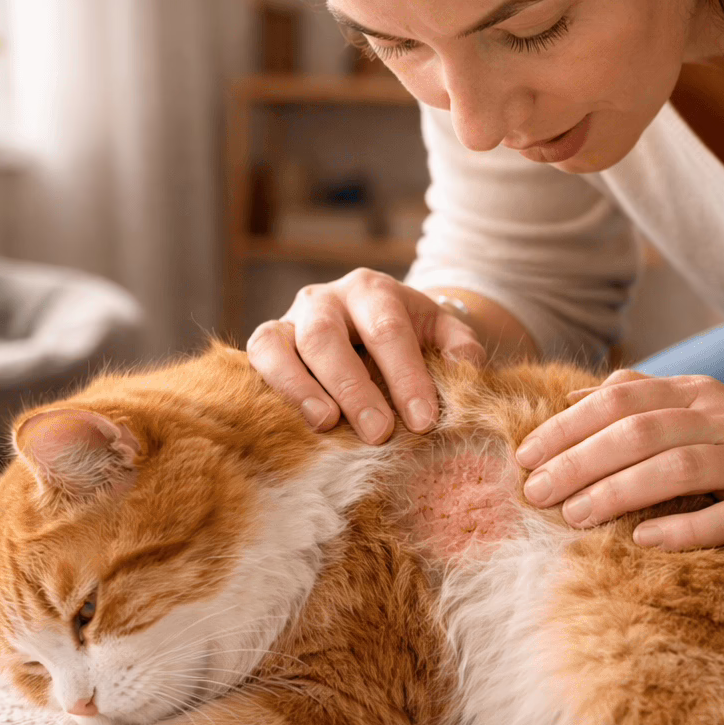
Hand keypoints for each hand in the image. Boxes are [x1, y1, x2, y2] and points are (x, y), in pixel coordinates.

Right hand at [247, 269, 485, 443]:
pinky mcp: (267, 341)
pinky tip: (292, 421)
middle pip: (327, 336)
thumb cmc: (409, 336)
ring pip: (279, 344)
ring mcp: (290, 319)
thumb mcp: (441, 332)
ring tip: (326, 425)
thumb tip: (466, 369)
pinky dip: (272, 387)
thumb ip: (460, 347)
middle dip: (353, 387)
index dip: (405, 375)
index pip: (387, 328)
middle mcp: (326, 299)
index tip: (423, 419)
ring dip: (300, 387)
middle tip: (379, 433)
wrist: (371, 322)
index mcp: (373, 291)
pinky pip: (256, 357)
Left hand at [514, 370, 723, 549]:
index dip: (568, 425)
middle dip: (581, 461)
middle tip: (537, 493)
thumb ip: (646, 399)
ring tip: (574, 516)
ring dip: (620, 491)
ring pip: (679, 468)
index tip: (525, 456)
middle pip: (642, 431)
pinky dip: (685, 527)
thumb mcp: (704, 409)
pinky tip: (644, 540)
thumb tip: (576, 397)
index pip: (621, 398)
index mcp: (698, 393)